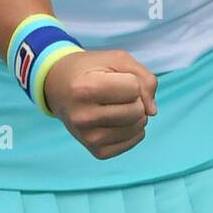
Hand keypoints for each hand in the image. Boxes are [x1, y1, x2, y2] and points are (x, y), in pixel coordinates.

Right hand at [42, 48, 158, 158]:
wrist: (59, 88)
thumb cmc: (92, 70)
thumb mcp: (117, 60)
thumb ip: (143, 78)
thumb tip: (152, 111)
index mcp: (84, 89)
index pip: (133, 88)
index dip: (130, 80)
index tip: (112, 79)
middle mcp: (83, 117)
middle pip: (137, 111)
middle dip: (136, 99)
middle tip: (116, 94)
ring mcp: (88, 138)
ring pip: (137, 128)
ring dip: (136, 114)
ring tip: (115, 105)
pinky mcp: (97, 151)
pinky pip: (133, 141)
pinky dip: (133, 129)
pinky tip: (116, 120)